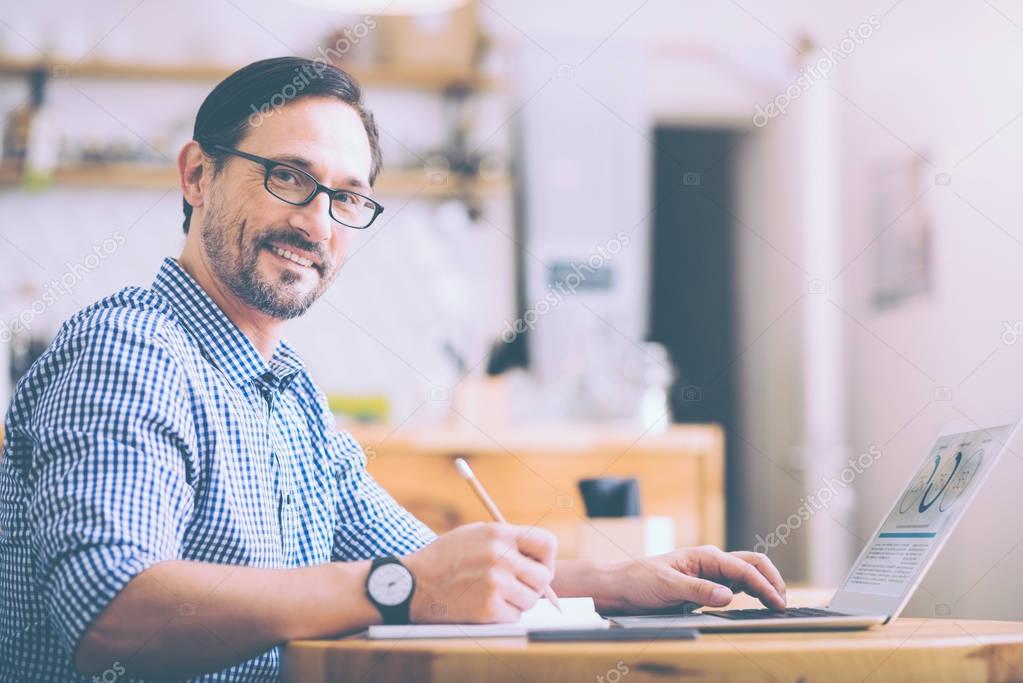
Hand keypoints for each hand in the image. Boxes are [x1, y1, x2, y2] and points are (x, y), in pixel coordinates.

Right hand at [403, 522, 556, 623]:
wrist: (413, 583)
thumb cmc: (445, 558)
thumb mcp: (475, 534)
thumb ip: (508, 540)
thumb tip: (540, 557)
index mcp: (499, 533)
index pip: (547, 543)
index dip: (545, 557)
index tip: (537, 565)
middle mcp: (500, 556)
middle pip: (544, 576)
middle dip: (534, 584)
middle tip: (517, 585)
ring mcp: (495, 583)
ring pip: (531, 599)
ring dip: (518, 601)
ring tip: (495, 593)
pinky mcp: (489, 608)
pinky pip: (515, 616)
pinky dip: (504, 614)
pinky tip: (484, 604)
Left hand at [604, 545, 786, 613]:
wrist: (623, 586)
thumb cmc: (641, 581)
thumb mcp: (668, 587)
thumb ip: (699, 591)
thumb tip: (728, 596)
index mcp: (705, 556)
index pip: (744, 569)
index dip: (764, 585)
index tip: (777, 603)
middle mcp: (712, 561)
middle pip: (753, 563)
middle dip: (772, 579)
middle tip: (783, 602)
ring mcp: (711, 571)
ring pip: (748, 573)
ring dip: (765, 584)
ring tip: (777, 604)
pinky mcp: (708, 584)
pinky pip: (737, 584)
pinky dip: (753, 590)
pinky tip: (760, 602)